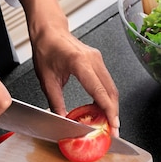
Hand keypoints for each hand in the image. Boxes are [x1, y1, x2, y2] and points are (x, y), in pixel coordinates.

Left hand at [11, 0, 119, 136]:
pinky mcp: (98, 61)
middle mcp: (93, 60)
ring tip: (108, 122)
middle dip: (113, 112)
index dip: (108, 110)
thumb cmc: (46, 49)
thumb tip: (63, 119)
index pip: (99, 91)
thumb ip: (56, 102)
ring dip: (112, 105)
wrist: (49, 31)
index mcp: (79, 63)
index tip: (113, 124)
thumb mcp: (46, 80)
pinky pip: (107, 82)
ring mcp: (98, 59)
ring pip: (112, 87)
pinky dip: (107, 97)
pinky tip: (103, 108)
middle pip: (111, 91)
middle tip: (112, 130)